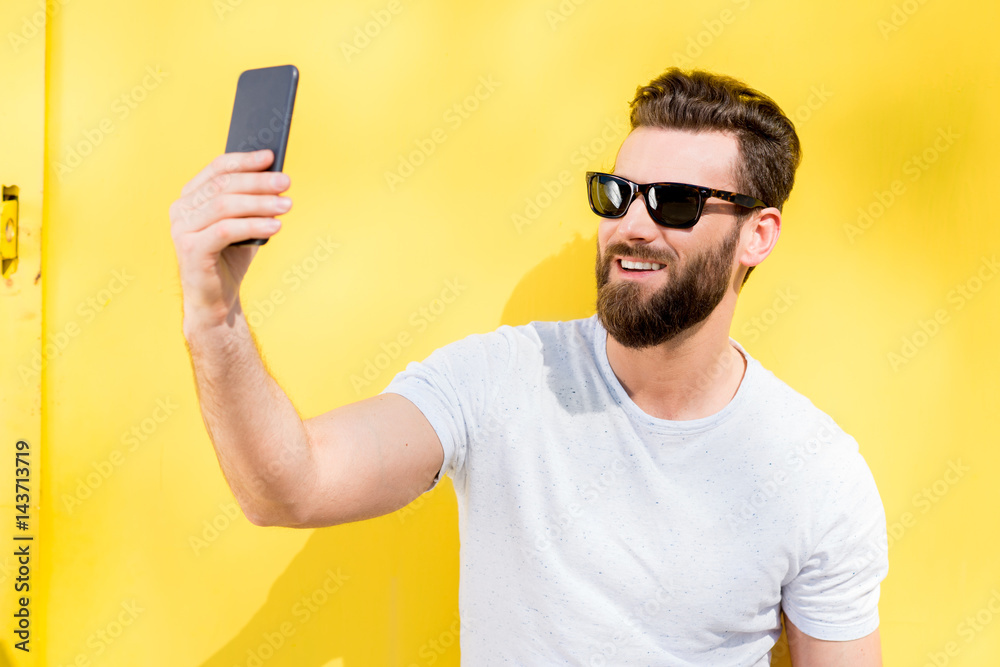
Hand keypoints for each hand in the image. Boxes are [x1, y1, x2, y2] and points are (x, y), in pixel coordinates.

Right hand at [169, 149, 291, 333]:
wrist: (217, 299)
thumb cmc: (230, 258)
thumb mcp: (243, 224)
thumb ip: (252, 201)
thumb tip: (277, 178)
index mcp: (191, 196)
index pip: (217, 168)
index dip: (245, 160)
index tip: (271, 157)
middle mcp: (181, 209)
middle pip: (223, 185)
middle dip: (258, 181)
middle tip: (286, 182)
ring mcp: (181, 229)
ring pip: (225, 206)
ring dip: (260, 203)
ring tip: (287, 205)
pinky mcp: (189, 249)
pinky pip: (225, 230)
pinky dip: (253, 225)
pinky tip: (276, 226)